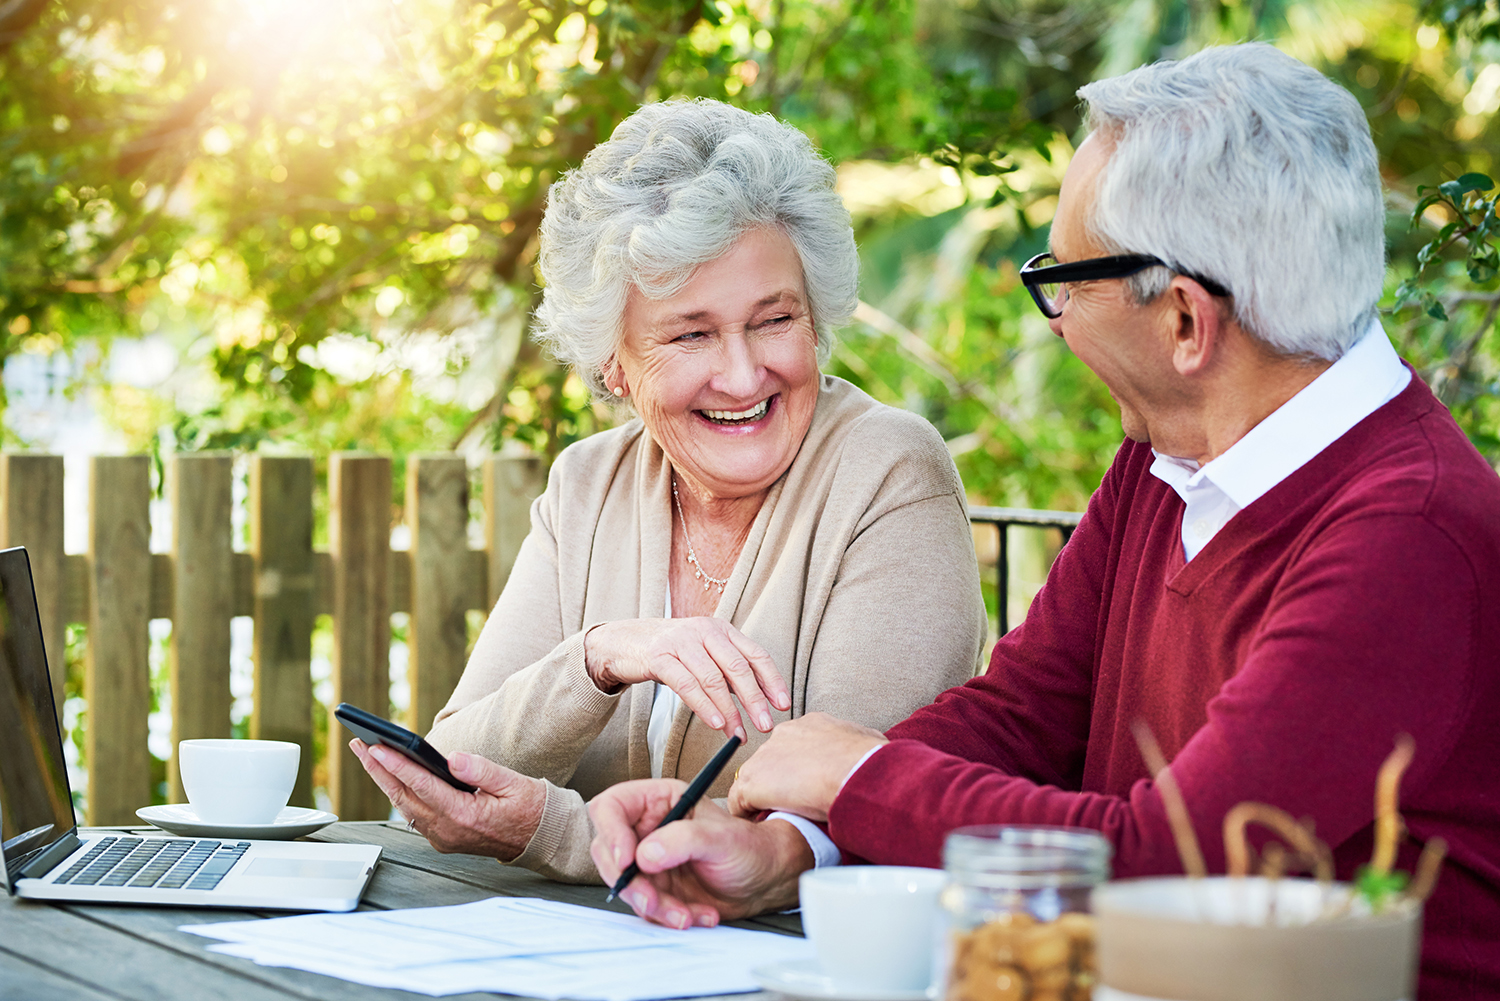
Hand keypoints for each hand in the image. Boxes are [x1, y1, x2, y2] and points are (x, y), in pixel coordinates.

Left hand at [351, 738, 546, 859]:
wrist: (540, 839)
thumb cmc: (530, 809)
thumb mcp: (514, 784)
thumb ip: (481, 770)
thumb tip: (453, 758)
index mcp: (463, 816)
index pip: (422, 786)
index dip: (396, 765)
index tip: (376, 748)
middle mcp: (447, 830)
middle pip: (403, 796)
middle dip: (377, 769)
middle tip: (358, 744)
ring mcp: (442, 837)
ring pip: (404, 805)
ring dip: (384, 779)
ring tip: (368, 755)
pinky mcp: (442, 837)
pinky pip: (413, 813)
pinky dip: (400, 792)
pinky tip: (392, 776)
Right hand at [583, 618, 788, 737]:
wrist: (623, 641)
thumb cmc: (669, 652)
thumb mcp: (703, 653)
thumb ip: (728, 671)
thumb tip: (758, 701)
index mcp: (722, 630)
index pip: (756, 655)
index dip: (772, 681)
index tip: (783, 705)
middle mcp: (705, 631)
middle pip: (738, 668)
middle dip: (755, 700)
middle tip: (766, 725)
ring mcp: (682, 642)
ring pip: (714, 679)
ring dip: (730, 711)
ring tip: (738, 734)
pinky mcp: (660, 657)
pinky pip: (688, 685)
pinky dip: (704, 707)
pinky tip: (715, 724)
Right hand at [588, 779, 811, 928]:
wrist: (764, 882)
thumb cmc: (748, 848)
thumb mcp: (721, 838)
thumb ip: (683, 840)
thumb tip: (644, 854)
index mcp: (658, 801)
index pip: (611, 807)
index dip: (611, 833)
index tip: (627, 861)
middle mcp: (647, 828)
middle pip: (608, 852)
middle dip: (631, 882)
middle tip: (653, 900)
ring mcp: (648, 860)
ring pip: (624, 885)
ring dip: (652, 906)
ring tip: (686, 914)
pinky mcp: (655, 888)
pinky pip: (644, 906)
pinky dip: (667, 916)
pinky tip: (696, 915)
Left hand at [727, 712, 885, 821]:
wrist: (852, 771)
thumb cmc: (868, 761)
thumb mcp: (868, 742)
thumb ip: (857, 745)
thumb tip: (868, 753)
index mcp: (810, 724)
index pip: (794, 746)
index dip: (799, 768)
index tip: (807, 785)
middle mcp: (782, 735)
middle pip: (772, 761)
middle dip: (781, 782)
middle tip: (795, 804)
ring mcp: (764, 757)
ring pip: (755, 780)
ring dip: (765, 798)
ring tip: (779, 817)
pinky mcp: (752, 782)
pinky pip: (739, 802)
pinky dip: (747, 815)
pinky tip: (760, 825)